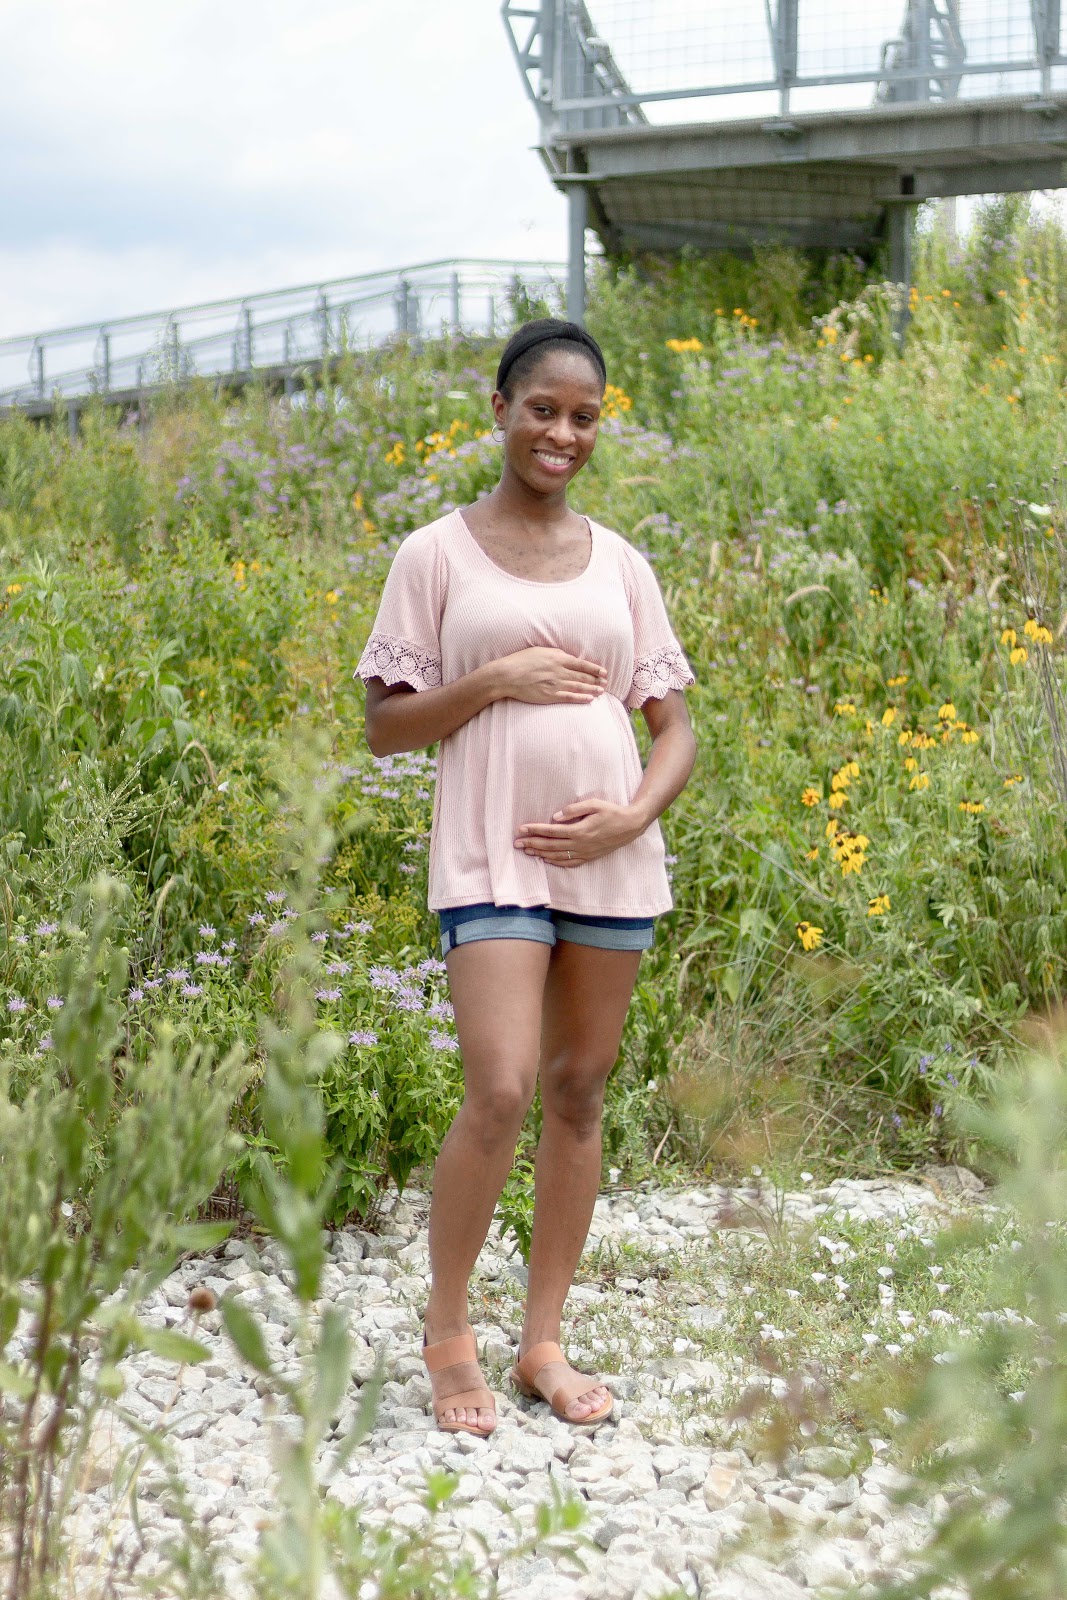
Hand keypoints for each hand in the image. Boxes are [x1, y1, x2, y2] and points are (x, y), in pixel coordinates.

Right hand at [493, 647, 606, 705]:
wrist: (507, 675)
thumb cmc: (521, 661)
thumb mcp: (540, 651)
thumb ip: (556, 654)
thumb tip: (568, 657)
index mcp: (558, 658)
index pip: (582, 664)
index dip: (595, 669)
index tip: (604, 672)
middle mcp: (560, 671)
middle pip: (583, 676)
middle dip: (596, 680)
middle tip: (606, 683)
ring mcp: (555, 684)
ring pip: (579, 687)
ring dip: (592, 690)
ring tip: (602, 692)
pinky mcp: (550, 695)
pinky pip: (569, 697)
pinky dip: (581, 698)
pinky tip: (590, 699)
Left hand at [514, 796, 647, 866]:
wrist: (630, 826)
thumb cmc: (611, 812)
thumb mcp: (594, 804)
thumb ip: (573, 810)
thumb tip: (555, 817)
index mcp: (579, 830)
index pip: (551, 831)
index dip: (534, 830)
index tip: (521, 829)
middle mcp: (580, 844)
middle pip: (550, 845)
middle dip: (532, 843)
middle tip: (516, 843)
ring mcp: (584, 853)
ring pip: (557, 856)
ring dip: (540, 853)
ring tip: (526, 851)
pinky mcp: (589, 857)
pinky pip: (569, 863)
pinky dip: (555, 862)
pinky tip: (546, 860)